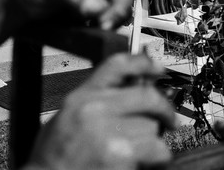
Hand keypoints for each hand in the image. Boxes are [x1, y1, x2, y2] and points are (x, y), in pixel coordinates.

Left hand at [0, 0, 175, 38]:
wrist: (18, 3)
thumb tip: (98, 9)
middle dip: (118, 8)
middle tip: (104, 23)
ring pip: (121, 6)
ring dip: (112, 18)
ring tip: (94, 26)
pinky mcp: (97, 8)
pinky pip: (111, 17)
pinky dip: (105, 24)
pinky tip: (92, 27)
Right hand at [26, 53, 175, 169]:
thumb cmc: (55, 156)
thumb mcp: (68, 117)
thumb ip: (98, 100)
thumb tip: (134, 90)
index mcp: (81, 97)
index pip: (118, 65)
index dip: (145, 63)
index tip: (160, 68)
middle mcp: (95, 109)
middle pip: (147, 96)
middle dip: (163, 109)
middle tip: (169, 119)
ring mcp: (109, 132)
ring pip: (152, 125)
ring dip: (150, 138)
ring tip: (134, 149)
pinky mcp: (120, 154)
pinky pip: (156, 148)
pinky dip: (156, 156)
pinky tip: (143, 160)